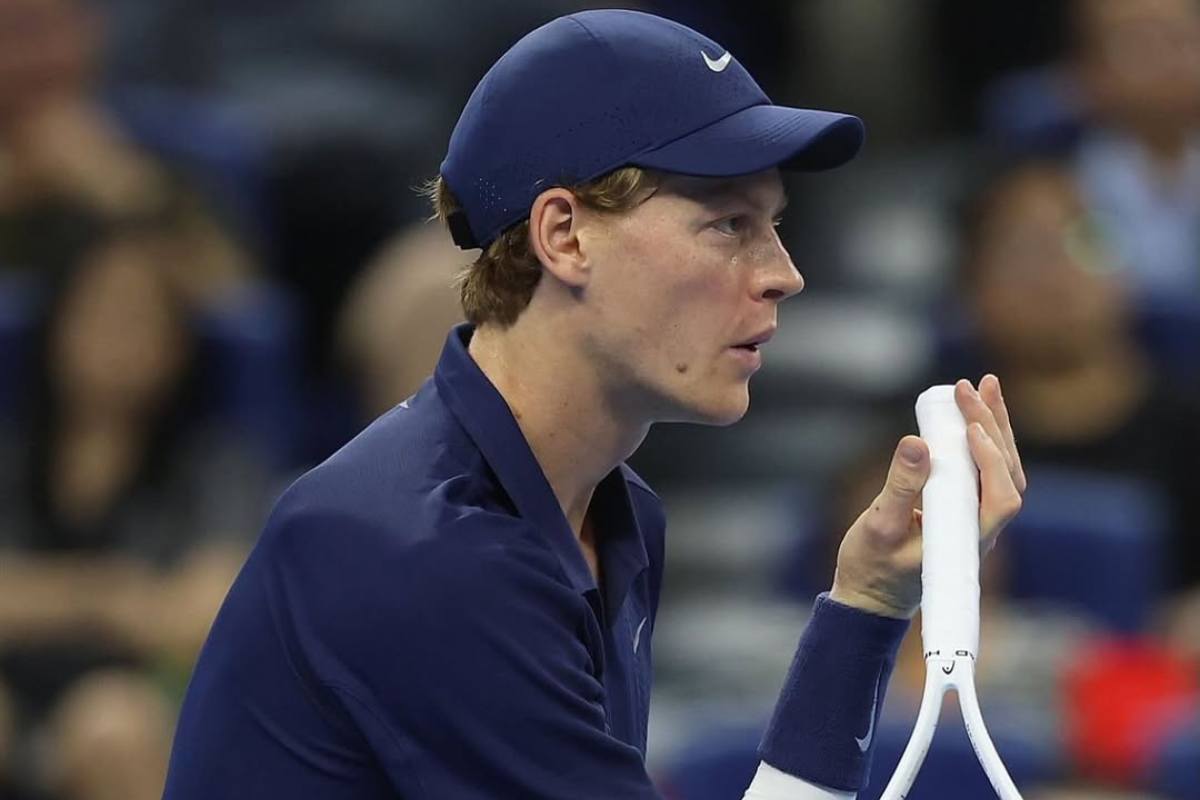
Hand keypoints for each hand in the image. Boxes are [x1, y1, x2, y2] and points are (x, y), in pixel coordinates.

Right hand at [830, 375, 1026, 617]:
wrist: (868, 596)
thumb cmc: (872, 568)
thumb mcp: (879, 525)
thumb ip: (900, 486)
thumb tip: (917, 442)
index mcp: (968, 541)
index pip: (1001, 497)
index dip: (993, 459)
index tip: (970, 426)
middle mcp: (980, 529)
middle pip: (1007, 475)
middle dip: (994, 426)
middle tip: (975, 385)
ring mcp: (972, 519)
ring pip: (998, 470)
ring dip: (993, 427)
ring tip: (983, 387)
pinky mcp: (959, 509)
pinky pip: (980, 471)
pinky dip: (979, 439)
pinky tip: (969, 415)